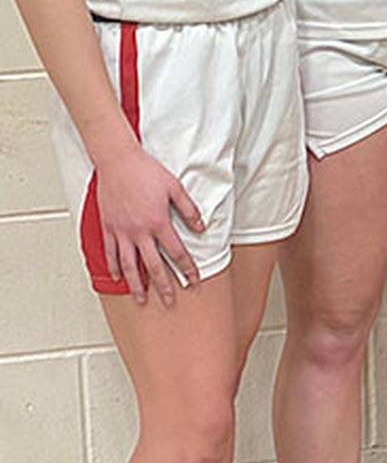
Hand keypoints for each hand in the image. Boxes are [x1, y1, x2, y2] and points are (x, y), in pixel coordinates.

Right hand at [93, 146, 204, 303]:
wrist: (118, 162)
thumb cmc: (146, 172)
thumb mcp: (175, 187)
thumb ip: (189, 209)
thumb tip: (201, 227)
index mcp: (158, 222)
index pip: (176, 252)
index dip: (186, 268)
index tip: (193, 280)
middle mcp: (139, 231)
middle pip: (153, 265)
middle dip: (163, 285)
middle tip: (169, 301)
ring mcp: (121, 231)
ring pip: (129, 265)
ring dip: (136, 284)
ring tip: (142, 299)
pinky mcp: (108, 227)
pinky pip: (110, 253)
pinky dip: (115, 267)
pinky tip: (119, 278)